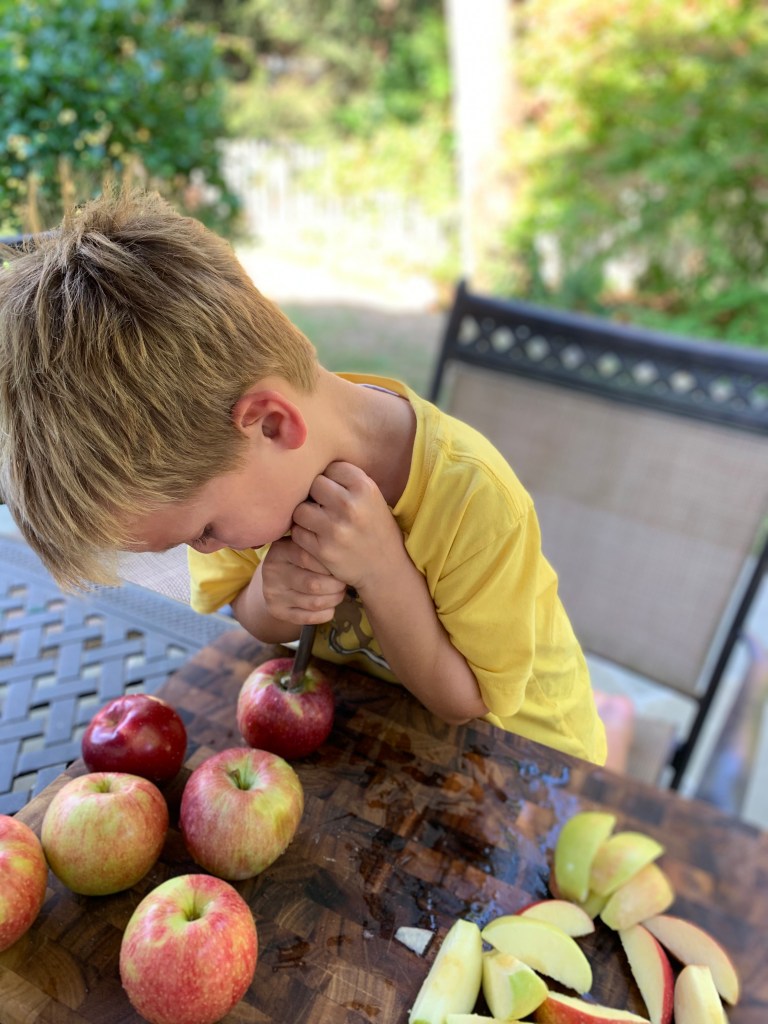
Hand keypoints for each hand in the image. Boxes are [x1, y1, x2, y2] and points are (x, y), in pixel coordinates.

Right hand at [259, 536, 346, 624]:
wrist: (277, 580)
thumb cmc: (298, 558)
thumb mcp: (302, 544)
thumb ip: (317, 543)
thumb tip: (342, 549)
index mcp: (279, 550)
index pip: (307, 557)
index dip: (329, 564)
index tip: (341, 565)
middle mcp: (272, 572)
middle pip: (313, 584)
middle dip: (336, 585)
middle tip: (344, 582)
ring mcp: (273, 594)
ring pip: (314, 603)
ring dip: (334, 599)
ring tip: (340, 592)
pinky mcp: (277, 611)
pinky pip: (309, 617)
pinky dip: (326, 613)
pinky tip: (331, 606)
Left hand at [290, 462, 407, 592]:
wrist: (385, 568)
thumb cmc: (374, 527)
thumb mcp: (371, 497)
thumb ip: (346, 480)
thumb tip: (306, 463)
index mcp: (365, 487)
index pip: (330, 467)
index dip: (330, 480)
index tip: (338, 493)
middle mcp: (350, 505)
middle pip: (313, 485)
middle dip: (315, 495)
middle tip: (324, 507)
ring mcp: (336, 529)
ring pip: (300, 509)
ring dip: (305, 516)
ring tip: (317, 522)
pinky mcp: (323, 550)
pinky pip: (297, 533)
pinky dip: (303, 535)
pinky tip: (316, 538)